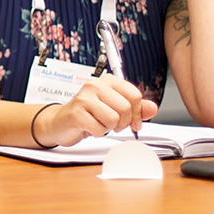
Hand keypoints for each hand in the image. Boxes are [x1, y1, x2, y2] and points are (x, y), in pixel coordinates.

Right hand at [35, 75, 158, 147]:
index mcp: (107, 81)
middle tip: (113, 124)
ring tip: (99, 123)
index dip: (138, 113)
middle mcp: (95, 85)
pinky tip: (90, 127)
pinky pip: (100, 128)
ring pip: (114, 119)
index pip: (134, 95)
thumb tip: (152, 108)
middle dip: (123, 122)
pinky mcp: (76, 112)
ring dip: (109, 128)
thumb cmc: (89, 114)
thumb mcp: (115, 109)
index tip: (133, 121)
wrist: (61, 123)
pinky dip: (98, 133)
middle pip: (126, 108)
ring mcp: (84, 97)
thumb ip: (136, 108)